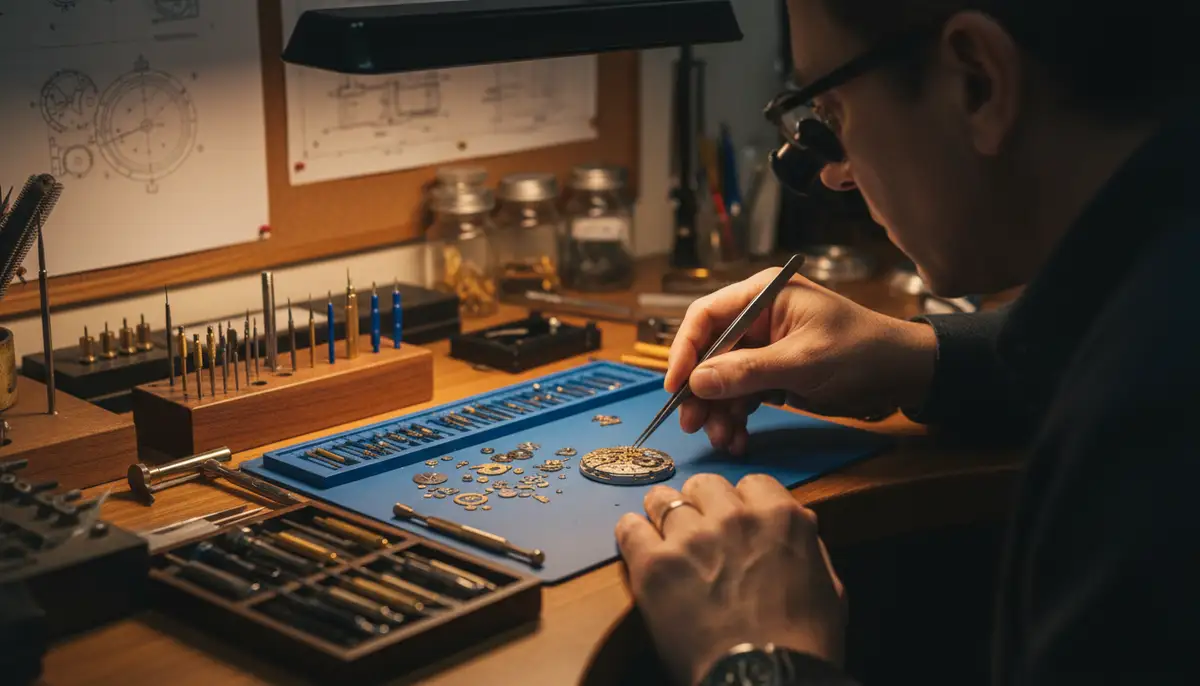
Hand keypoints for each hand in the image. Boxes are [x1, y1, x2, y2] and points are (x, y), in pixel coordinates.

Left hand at [616, 474, 846, 685]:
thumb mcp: (828, 587)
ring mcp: (691, 538)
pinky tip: (636, 542)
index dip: (742, 502)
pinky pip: (630, 528)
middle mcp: (734, 517)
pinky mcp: (655, 564)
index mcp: (780, 518)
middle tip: (699, 528)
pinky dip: (632, 533)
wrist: (764, 679)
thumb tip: (790, 531)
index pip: (752, 483)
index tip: (735, 518)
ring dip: (664, 514)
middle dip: (702, 503)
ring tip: (663, 533)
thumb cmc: (803, 645)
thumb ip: (805, 547)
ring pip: (664, 500)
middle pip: (704, 485)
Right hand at [666, 267, 936, 453]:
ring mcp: (764, 348)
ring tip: (724, 439)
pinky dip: (737, 418)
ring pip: (723, 380)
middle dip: (701, 390)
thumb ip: (749, 371)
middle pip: (709, 353)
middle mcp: (757, 318)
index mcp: (762, 296)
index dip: (684, 350)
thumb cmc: (863, 352)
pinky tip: (738, 439)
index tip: (675, 386)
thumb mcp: (804, 361)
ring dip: (719, 411)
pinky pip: (742, 395)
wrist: (905, 375)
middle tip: (693, 424)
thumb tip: (698, 381)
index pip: (706, 317)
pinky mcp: (773, 374)